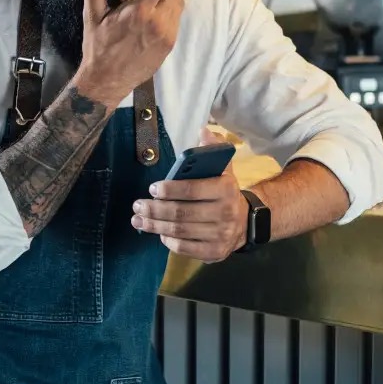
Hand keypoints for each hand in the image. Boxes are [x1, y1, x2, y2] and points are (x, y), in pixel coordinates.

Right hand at [73, 0, 187, 106]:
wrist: (107, 81)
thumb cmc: (98, 48)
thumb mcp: (92, 16)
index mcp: (139, 10)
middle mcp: (157, 21)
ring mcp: (166, 34)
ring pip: (179, 3)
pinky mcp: (169, 44)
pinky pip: (177, 18)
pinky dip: (174, 5)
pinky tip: (167, 0)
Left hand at [130, 129, 247, 262]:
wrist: (245, 223)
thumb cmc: (224, 192)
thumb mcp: (224, 169)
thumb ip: (213, 149)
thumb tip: (203, 131)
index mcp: (226, 188)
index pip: (193, 189)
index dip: (170, 189)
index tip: (152, 188)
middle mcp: (225, 213)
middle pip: (182, 213)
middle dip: (155, 209)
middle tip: (137, 205)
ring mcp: (221, 235)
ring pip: (180, 231)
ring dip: (155, 225)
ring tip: (138, 219)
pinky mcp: (215, 253)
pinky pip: (185, 248)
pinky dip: (168, 241)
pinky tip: (158, 233)